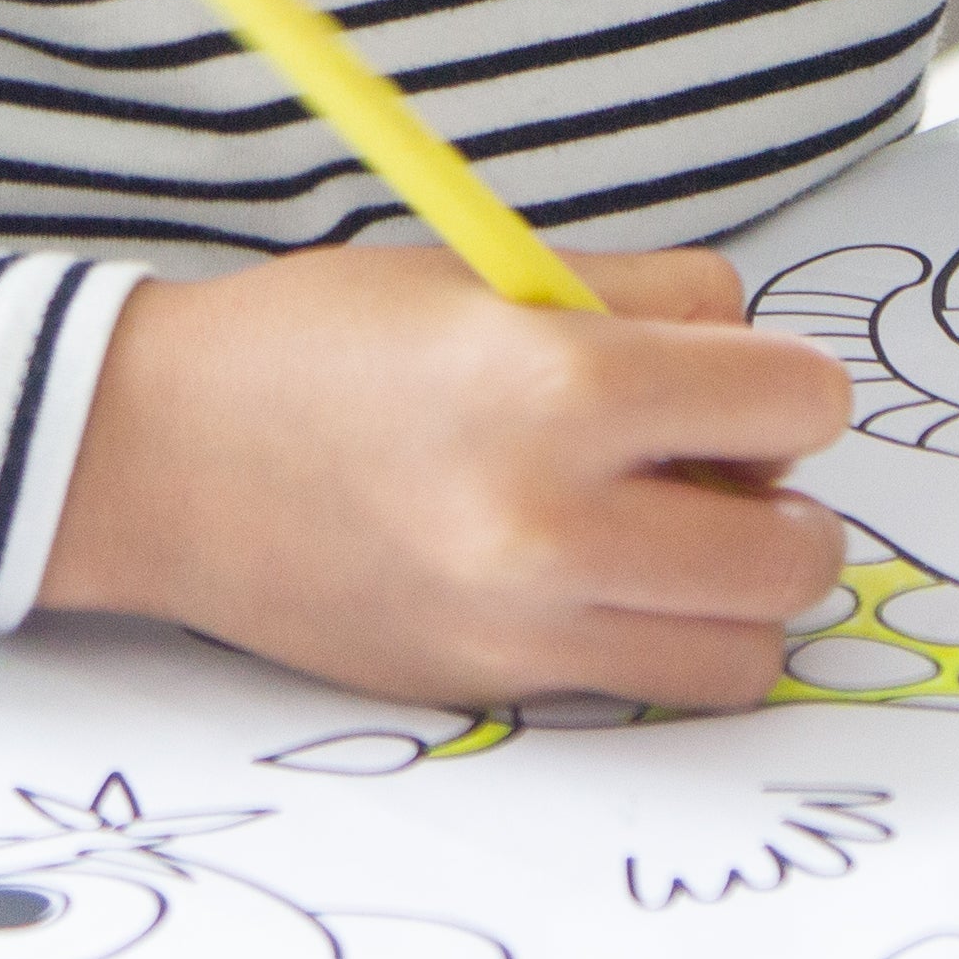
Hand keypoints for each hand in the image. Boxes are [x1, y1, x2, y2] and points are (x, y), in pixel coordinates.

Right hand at [43, 245, 852, 709]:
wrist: (160, 452)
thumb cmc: (326, 337)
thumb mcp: (496, 272)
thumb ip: (648, 308)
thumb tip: (756, 359)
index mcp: (560, 383)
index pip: (795, 400)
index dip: (789, 379)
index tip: (750, 376)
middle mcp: (554, 521)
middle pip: (798, 551)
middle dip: (790, 500)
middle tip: (732, 466)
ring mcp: (523, 624)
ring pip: (750, 648)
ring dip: (742, 590)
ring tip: (679, 534)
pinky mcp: (491, 687)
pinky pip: (656, 687)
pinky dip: (670, 642)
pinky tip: (613, 581)